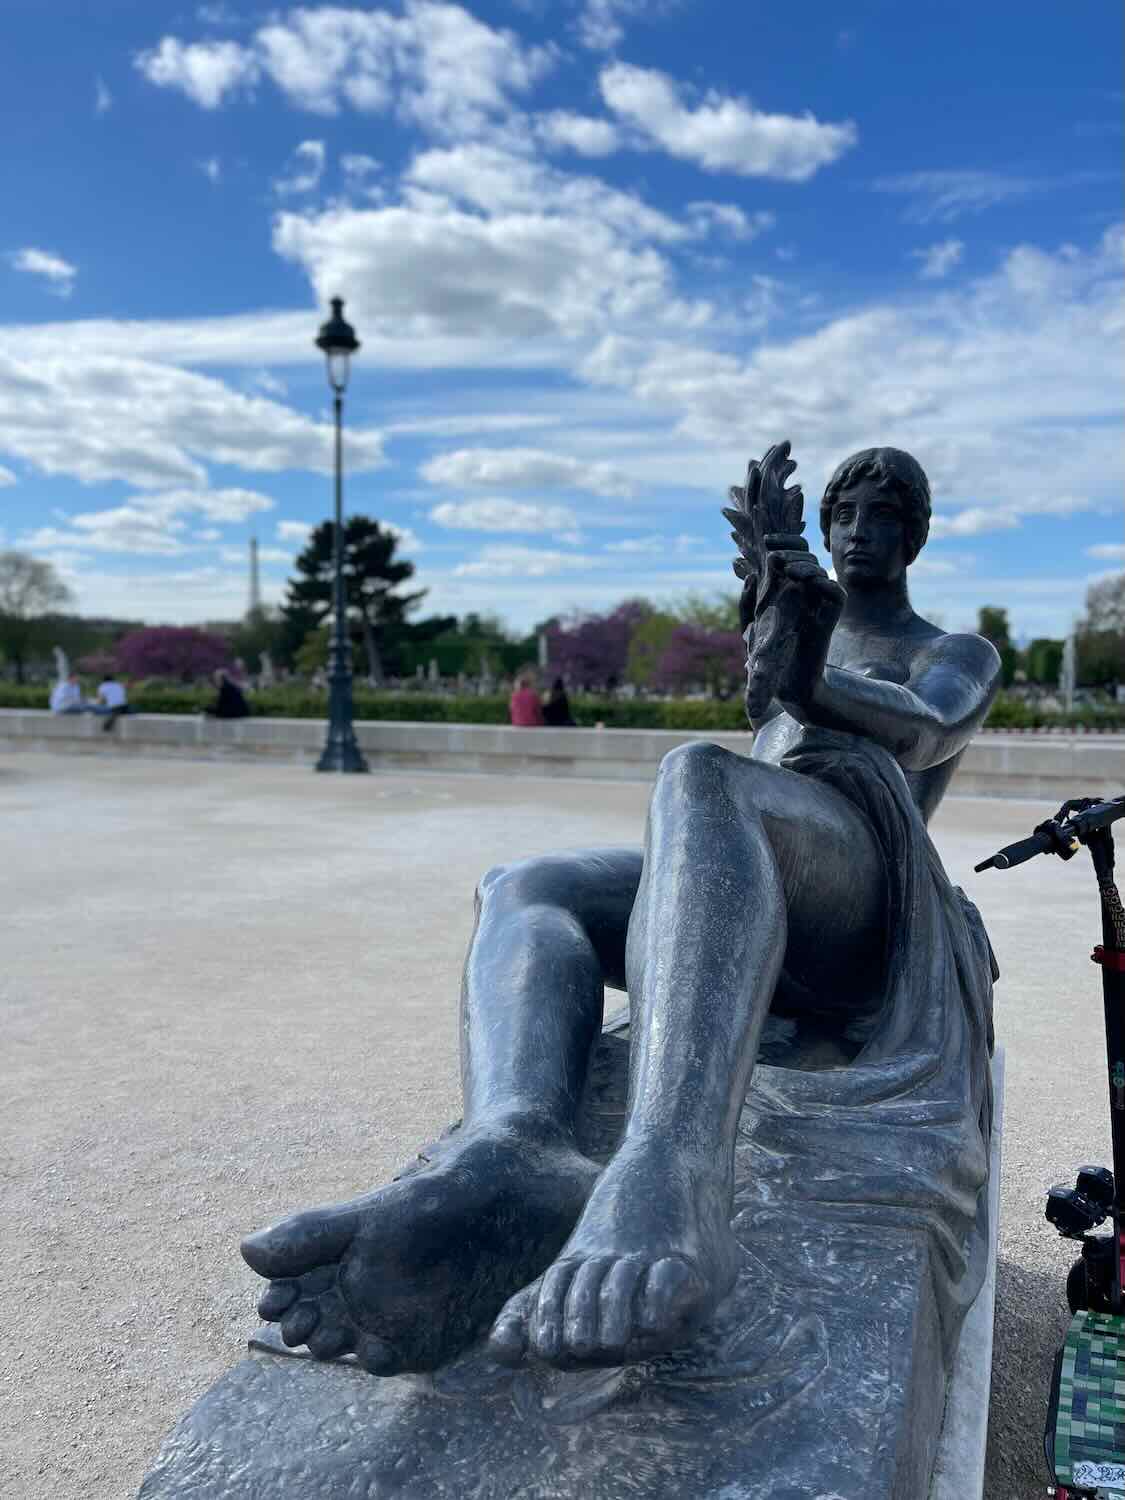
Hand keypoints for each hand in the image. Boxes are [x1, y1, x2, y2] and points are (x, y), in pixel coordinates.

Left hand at [764, 548, 844, 711]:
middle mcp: (807, 593)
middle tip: (775, 555)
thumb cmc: (769, 656)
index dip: (785, 542)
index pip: (794, 554)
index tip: (767, 541)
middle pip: (807, 557)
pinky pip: (835, 593)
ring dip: (803, 564)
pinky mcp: (830, 619)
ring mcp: (819, 605)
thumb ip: (747, 603)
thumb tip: (750, 575)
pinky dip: (823, 583)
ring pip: (820, 571)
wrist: (785, 684)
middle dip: (791, 550)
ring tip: (786, 568)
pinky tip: (805, 581)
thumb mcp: (751, 627)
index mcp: (790, 589)